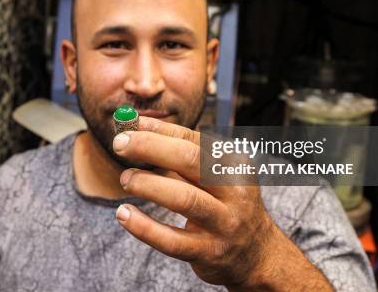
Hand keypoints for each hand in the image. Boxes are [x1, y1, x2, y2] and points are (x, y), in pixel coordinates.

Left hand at [112, 116, 332, 290]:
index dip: (159, 129)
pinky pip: (171, 240)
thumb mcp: (214, 175)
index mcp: (234, 164)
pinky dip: (143, 227)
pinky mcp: (209, 252)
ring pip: (183, 199)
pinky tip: (124, 214)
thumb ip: (181, 156)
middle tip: (120, 144)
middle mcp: (235, 191)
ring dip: (147, 185)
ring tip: (125, 178)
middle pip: (190, 161)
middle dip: (150, 147)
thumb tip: (136, 130)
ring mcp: (224, 223)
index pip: (193, 139)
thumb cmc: (224, 203)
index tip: (130, 123)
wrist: (256, 254)